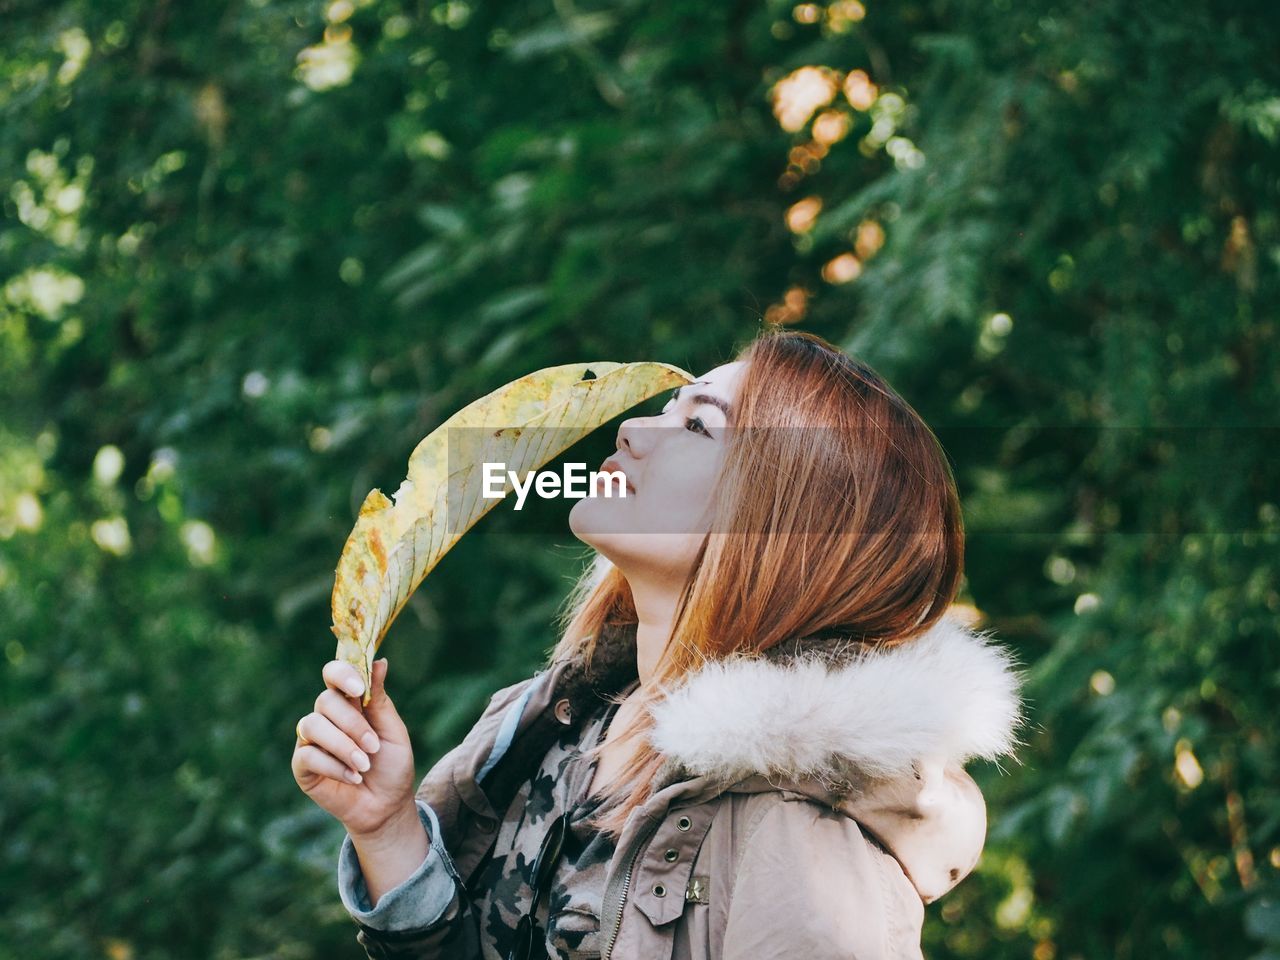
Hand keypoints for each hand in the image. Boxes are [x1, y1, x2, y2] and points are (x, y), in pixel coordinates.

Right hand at [292, 657, 416, 838]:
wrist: (386, 805)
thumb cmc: (391, 764)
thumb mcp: (392, 730)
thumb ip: (380, 699)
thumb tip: (380, 662)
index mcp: (349, 701)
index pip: (334, 673)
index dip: (342, 675)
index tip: (359, 690)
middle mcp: (326, 716)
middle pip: (325, 700)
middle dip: (352, 724)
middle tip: (374, 746)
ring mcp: (311, 740)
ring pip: (313, 725)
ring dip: (343, 746)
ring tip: (365, 765)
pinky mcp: (302, 765)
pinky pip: (308, 755)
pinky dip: (334, 766)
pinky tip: (353, 777)